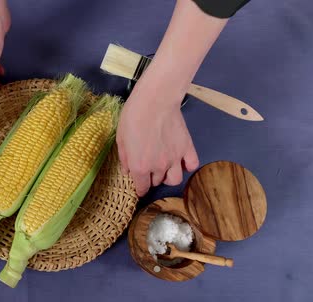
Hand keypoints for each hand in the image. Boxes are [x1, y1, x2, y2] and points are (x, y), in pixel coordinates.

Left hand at [116, 73, 198, 196]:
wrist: (154, 101)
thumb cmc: (132, 117)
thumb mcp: (121, 139)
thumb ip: (124, 159)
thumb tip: (127, 171)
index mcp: (140, 167)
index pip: (142, 188)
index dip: (140, 189)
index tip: (139, 186)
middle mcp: (159, 167)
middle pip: (157, 182)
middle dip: (151, 178)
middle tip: (148, 168)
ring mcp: (175, 158)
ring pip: (175, 179)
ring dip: (168, 177)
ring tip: (164, 168)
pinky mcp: (187, 148)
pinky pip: (192, 165)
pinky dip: (187, 166)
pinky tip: (181, 161)